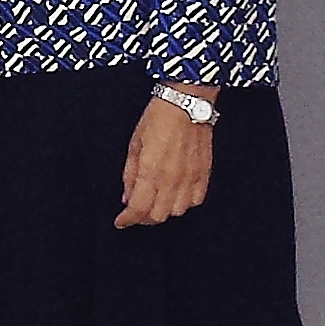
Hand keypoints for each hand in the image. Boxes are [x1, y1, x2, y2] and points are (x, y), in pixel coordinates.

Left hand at [114, 93, 215, 227]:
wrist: (187, 104)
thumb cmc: (158, 119)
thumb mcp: (134, 144)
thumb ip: (130, 174)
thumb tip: (127, 196)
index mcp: (151, 171)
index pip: (138, 208)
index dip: (127, 219)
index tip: (120, 221)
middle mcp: (172, 179)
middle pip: (157, 215)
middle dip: (143, 218)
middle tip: (135, 211)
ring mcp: (190, 178)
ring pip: (177, 211)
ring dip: (163, 211)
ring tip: (154, 202)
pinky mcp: (204, 174)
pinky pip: (195, 201)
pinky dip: (184, 203)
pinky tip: (175, 195)